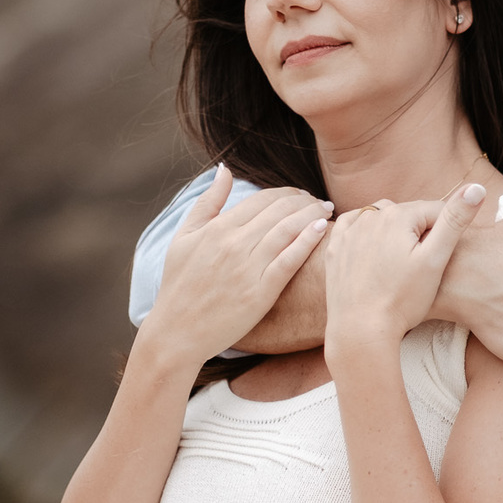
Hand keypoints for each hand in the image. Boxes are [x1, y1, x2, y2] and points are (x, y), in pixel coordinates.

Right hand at [144, 166, 330, 365]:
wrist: (176, 332)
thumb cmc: (178, 285)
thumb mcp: (184, 237)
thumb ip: (207, 202)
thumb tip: (224, 169)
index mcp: (217, 228)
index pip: (262, 198)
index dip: (286, 192)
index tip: (300, 195)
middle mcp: (234, 244)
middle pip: (280, 210)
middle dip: (304, 200)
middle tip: (318, 202)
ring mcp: (248, 268)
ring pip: (288, 229)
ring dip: (312, 215)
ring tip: (325, 211)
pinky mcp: (260, 292)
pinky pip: (289, 260)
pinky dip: (307, 241)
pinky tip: (321, 229)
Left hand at [324, 185, 487, 354]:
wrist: (360, 331)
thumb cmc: (402, 300)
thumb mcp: (435, 260)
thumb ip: (455, 220)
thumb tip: (477, 187)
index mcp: (398, 215)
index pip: (436, 211)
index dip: (447, 232)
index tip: (446, 256)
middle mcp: (370, 216)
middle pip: (408, 214)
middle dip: (420, 231)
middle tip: (424, 264)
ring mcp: (349, 231)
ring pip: (381, 219)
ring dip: (394, 231)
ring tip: (402, 261)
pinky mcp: (336, 248)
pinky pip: (354, 228)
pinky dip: (366, 233)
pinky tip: (374, 248)